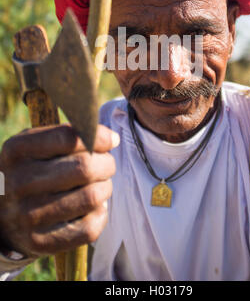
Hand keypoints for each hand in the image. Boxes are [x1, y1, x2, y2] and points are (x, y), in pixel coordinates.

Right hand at [0, 124, 118, 257]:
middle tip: (106, 164)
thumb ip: (68, 135)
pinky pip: (89, 228)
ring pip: (92, 197)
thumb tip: (111, 139)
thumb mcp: (35, 145)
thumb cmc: (30, 170)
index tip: (110, 141)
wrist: (0, 215)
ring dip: (105, 188)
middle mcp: (19, 182)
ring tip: (99, 185)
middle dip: (106, 164)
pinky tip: (92, 207)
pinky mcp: (40, 242)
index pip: (69, 138)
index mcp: (17, 151)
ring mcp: (28, 215)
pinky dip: (100, 214)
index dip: (99, 138)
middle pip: (84, 168)